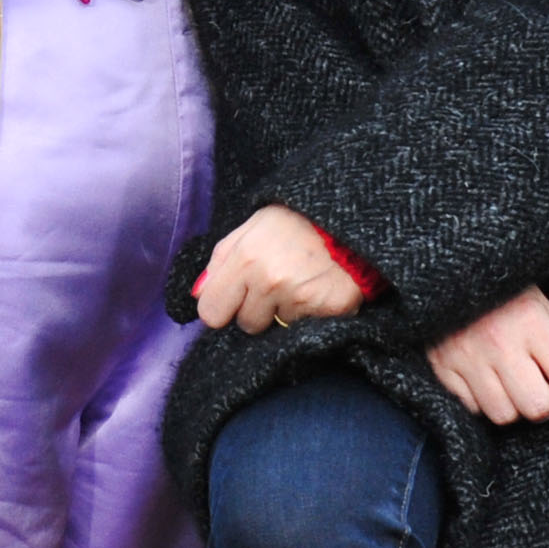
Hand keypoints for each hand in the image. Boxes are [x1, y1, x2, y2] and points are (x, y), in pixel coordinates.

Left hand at [195, 205, 365, 333]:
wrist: (351, 219)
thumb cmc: (296, 222)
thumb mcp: (252, 227)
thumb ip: (221, 259)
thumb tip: (198, 294)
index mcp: (245, 258)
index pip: (211, 312)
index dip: (223, 305)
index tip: (235, 296)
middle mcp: (269, 281)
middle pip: (245, 324)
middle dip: (255, 310)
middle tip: (274, 285)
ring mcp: (299, 298)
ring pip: (275, 328)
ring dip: (283, 312)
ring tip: (297, 284)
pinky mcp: (328, 310)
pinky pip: (303, 328)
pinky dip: (309, 315)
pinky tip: (315, 291)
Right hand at [425, 285, 548, 455]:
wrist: (447, 270)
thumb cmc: (505, 292)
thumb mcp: (542, 307)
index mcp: (534, 322)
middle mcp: (501, 342)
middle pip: (538, 408)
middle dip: (543, 402)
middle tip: (534, 378)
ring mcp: (467, 356)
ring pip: (504, 415)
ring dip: (511, 404)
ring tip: (503, 375)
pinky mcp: (442, 368)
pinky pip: (472, 410)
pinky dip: (480, 401)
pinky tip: (479, 375)